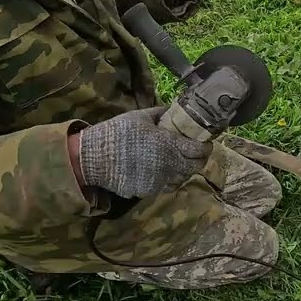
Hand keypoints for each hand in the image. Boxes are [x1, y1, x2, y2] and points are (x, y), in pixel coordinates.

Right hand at [75, 106, 212, 198]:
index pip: (199, 150)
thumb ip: (160, 113)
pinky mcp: (149, 191)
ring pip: (182, 179)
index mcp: (169, 144)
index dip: (206, 147)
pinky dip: (170, 179)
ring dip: (185, 170)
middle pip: (196, 167)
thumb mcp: (140, 116)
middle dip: (200, 159)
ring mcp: (159, 181)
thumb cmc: (118, 133)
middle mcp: (169, 165)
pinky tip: (164, 171)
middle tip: (196, 153)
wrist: (95, 157)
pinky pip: (166, 187)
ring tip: (180, 161)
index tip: (206, 142)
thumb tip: (172, 110)